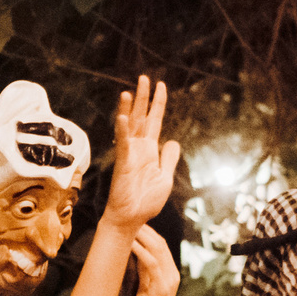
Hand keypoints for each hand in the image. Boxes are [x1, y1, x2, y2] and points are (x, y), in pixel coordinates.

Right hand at [105, 75, 182, 230]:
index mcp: (149, 150)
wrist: (132, 218)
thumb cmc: (146, 200)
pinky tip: (123, 117)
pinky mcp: (123, 163)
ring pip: (130, 126)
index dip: (158, 103)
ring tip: (131, 91)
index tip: (161, 85)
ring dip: (130, 109)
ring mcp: (129, 154)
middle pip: (141, 117)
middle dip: (143, 97)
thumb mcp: (165, 177)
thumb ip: (168, 159)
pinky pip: (123, 143)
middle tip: (144, 77)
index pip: (154, 121)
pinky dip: (123, 130)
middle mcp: (138, 147)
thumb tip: (173, 141)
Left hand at [128, 224, 179, 295]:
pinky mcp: (160, 287)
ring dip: (141, 236)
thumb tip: (133, 254)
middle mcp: (172, 274)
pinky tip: (129, 243)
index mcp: (170, 273)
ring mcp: (168, 280)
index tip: (131, 223)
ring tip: (126, 227)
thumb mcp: (145, 287)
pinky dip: (140, 250)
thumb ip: (143, 271)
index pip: (161, 245)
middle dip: (144, 229)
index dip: (147, 232)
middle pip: (160, 243)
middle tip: (126, 219)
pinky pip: (151, 262)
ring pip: (157, 249)